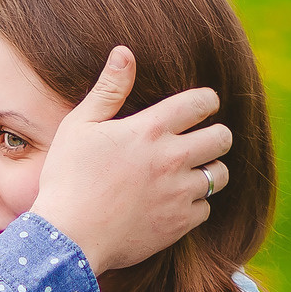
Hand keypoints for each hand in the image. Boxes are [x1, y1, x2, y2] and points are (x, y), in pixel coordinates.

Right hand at [29, 49, 231, 275]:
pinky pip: (206, 209)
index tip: (200, 108)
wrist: (68, 239)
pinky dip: (194, 206)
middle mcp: (172, 158)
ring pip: (220, 175)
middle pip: (223, 137)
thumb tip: (124, 52)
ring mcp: (179, 193)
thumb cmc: (67, 179)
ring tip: (190, 174)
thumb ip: (108, 90)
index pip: (202, 102)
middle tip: (201, 141)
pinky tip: (174, 204)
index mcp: (150, 129)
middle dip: (216, 135)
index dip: (207, 101)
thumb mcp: (79, 127)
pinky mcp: (179, 224)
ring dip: (209, 171)